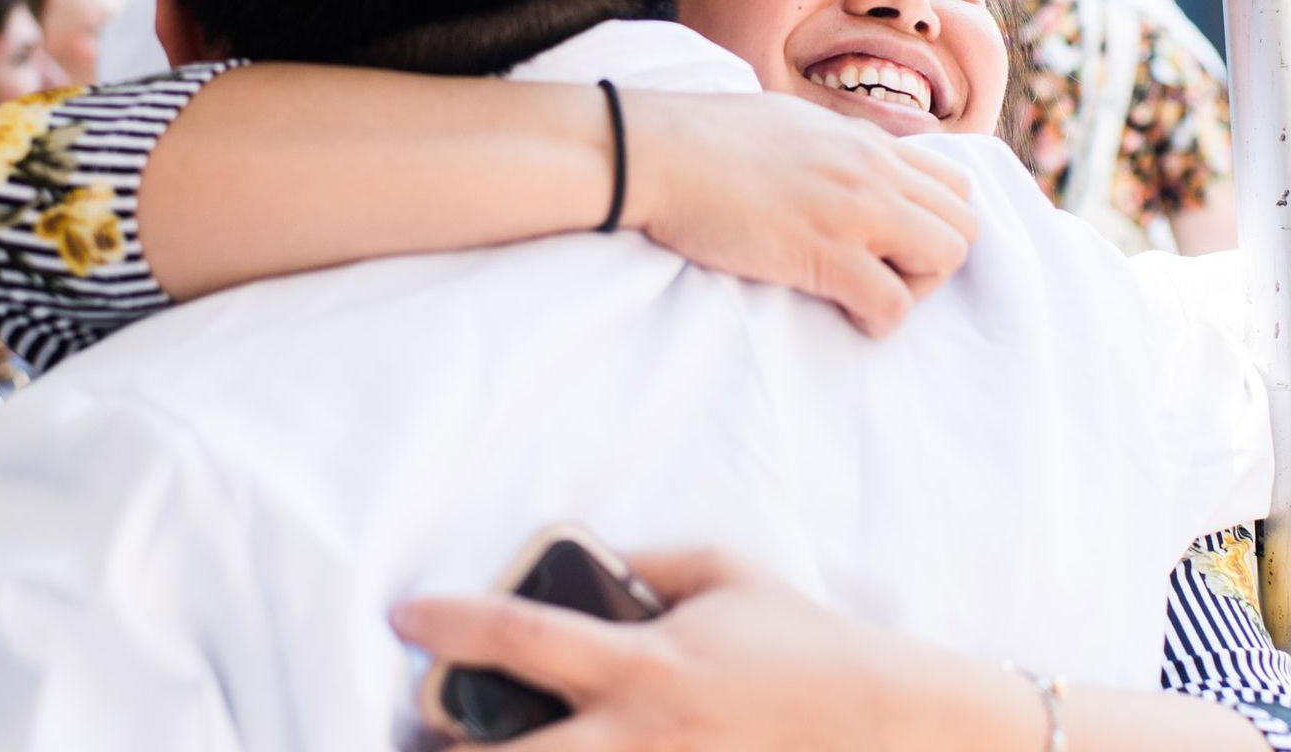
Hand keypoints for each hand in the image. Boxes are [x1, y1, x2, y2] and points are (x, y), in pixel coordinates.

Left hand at [392, 549, 992, 751]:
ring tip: (462, 746)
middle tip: (412, 731)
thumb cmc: (806, 644)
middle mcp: (636, 736)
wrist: (885, 724)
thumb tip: (601, 557)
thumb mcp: (729, 574)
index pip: (519, 634)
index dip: (450, 623)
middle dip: (445, 747)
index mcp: (641, 662)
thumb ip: (654, 564)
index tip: (405, 615)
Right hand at [619, 91, 980, 336]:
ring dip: (916, 288)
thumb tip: (829, 166)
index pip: (952, 185)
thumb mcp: (788, 123)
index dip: (933, 224)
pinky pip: (894, 304)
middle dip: (935, 260)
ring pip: (947, 259)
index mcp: (865, 141)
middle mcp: (873, 170)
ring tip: (867, 293)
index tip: (893, 245)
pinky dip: (879, 321)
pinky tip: (847, 315)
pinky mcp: (826, 254)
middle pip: (964, 224)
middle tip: (885, 275)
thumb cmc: (702, 139)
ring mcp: (855, 210)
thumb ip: (827, 147)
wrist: (656, 152)